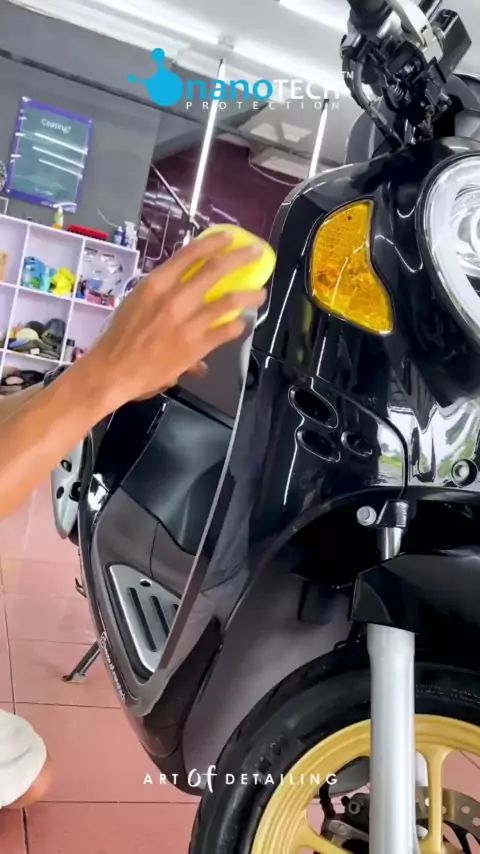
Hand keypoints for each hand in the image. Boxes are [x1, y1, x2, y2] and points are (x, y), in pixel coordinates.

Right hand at [84, 231, 266, 407]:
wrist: (114, 370)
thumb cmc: (119, 336)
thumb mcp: (136, 302)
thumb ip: (161, 292)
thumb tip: (182, 288)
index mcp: (156, 283)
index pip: (190, 254)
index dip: (215, 243)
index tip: (230, 237)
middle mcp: (174, 298)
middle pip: (215, 270)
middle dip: (240, 259)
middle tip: (256, 255)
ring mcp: (188, 323)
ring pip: (228, 302)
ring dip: (249, 295)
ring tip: (260, 293)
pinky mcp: (196, 346)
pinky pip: (225, 331)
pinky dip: (236, 326)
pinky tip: (242, 324)